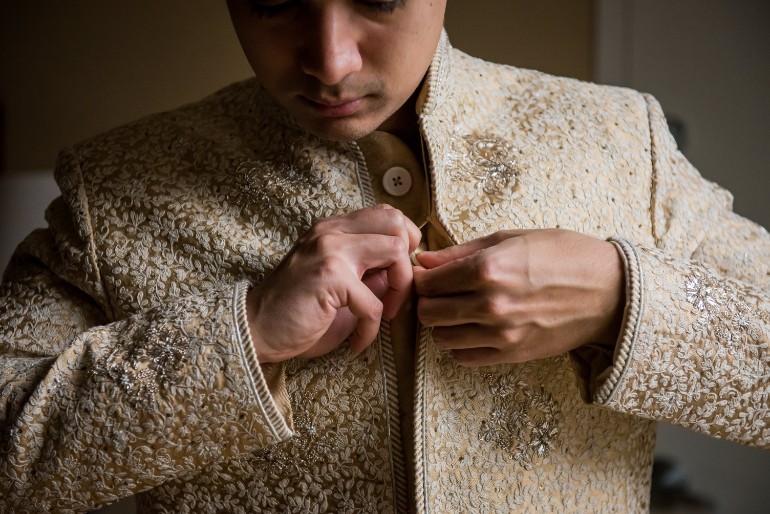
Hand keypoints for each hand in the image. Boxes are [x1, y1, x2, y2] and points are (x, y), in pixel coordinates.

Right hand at [247, 204, 420, 362]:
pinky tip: (357, 342)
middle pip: (398, 223)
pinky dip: (371, 330)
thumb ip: (370, 273)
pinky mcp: (329, 276)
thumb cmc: (296, 311)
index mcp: (334, 229)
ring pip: (396, 250)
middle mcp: (332, 231)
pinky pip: (375, 303)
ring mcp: (330, 250)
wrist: (253, 329)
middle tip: (395, 295)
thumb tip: (402, 272)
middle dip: (408, 262)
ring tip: (382, 317)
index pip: (388, 215)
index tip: (394, 280)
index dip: (404, 246)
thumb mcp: (340, 284)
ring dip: (399, 291)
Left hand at [414, 229, 624, 365]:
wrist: (611, 291)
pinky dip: (460, 345)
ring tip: (457, 310)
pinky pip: (464, 358)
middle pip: (428, 313)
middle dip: (428, 301)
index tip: (429, 274)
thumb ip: (461, 251)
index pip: (428, 283)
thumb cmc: (564, 254)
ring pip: (441, 338)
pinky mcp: (512, 355)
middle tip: (439, 292)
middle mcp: (490, 304)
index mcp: (487, 269)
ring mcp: (501, 334)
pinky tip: (472, 329)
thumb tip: (424, 260)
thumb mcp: (512, 238)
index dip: (423, 278)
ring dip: (442, 324)